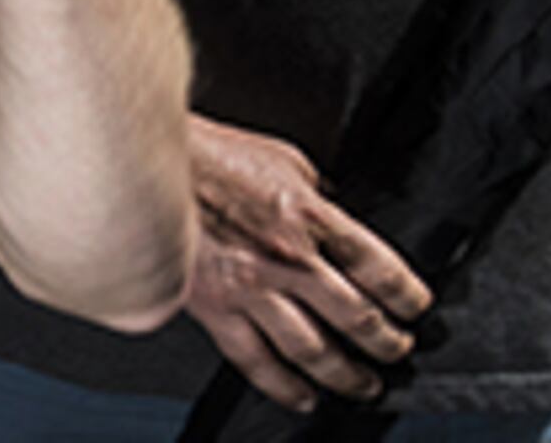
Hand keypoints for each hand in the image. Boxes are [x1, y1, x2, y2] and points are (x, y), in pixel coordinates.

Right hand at [185, 116, 425, 410]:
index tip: (414, 307)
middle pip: (359, 317)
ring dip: (348, 374)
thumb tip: (334, 207)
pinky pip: (256, 361)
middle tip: (397, 350)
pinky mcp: (213, 307)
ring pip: (315, 350)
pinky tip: (303, 396)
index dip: (409, 296)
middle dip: (388, 341)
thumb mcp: (279, 156)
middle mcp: (288, 259)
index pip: (383, 270)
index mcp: (310, 216)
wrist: (136, 167)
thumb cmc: (202, 154)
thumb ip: (314, 190)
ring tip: (364, 384)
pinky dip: (285, 388)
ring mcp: (251, 289)